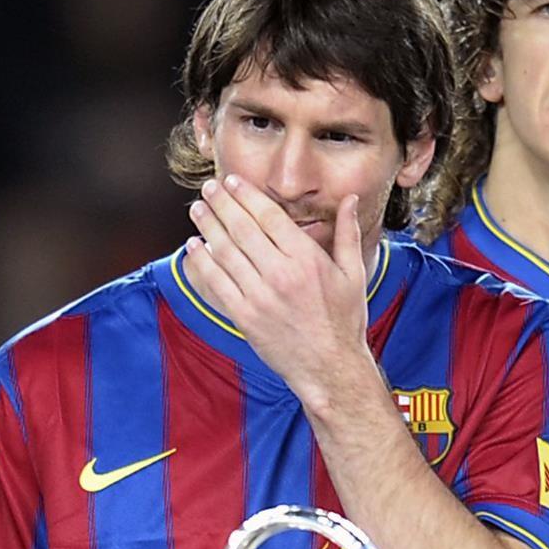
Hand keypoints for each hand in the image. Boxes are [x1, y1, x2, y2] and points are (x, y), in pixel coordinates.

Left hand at [181, 176, 379, 411]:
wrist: (330, 368)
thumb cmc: (345, 321)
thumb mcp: (353, 274)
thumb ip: (347, 233)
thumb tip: (350, 199)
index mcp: (306, 259)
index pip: (268, 216)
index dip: (246, 195)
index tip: (232, 181)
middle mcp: (280, 274)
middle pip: (242, 229)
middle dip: (222, 204)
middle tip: (208, 188)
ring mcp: (260, 297)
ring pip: (225, 253)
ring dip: (208, 227)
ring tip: (197, 210)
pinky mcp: (245, 317)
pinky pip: (217, 284)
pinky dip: (203, 263)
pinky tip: (194, 248)